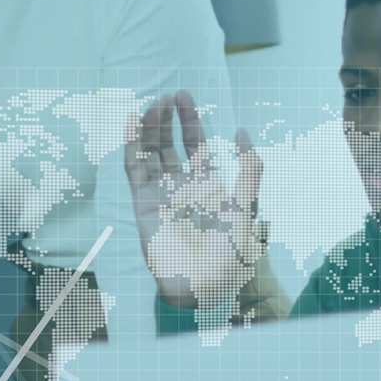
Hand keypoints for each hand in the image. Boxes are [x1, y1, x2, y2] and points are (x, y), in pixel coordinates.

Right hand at [124, 91, 266, 309]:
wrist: (204, 285)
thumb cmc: (230, 253)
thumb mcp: (247, 206)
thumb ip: (249, 169)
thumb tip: (243, 131)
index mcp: (208, 186)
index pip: (195, 145)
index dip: (190, 120)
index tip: (184, 96)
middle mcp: (182, 186)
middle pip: (171, 144)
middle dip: (168, 119)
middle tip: (167, 95)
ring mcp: (161, 194)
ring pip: (151, 153)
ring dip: (150, 128)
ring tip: (152, 105)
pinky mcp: (143, 204)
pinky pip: (134, 169)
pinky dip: (131, 146)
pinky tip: (131, 124)